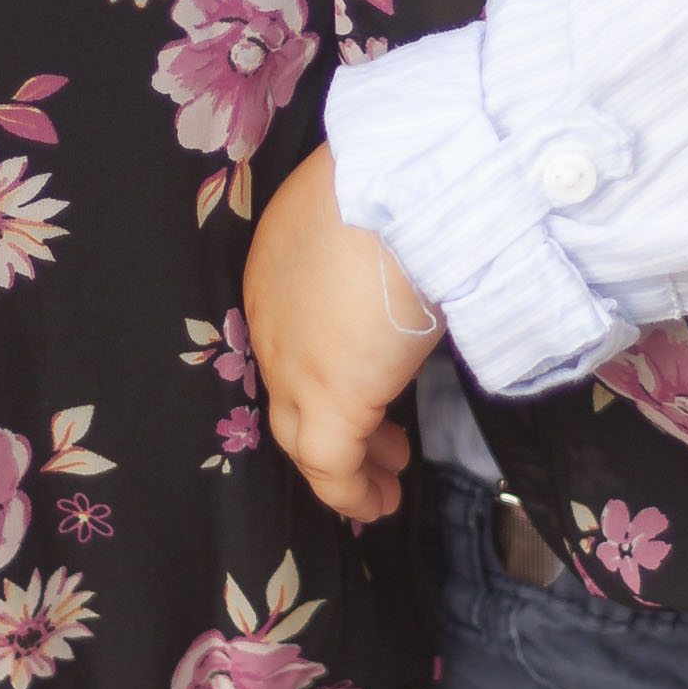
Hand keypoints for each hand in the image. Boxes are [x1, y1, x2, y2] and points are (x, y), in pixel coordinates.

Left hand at [242, 149, 435, 527]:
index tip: (364, 391)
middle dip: (333, 427)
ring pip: (306, 437)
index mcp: (277, 273)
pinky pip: (331, 467)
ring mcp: (296, 367)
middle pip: (290, 395)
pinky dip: (351, 491)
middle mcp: (273, 325)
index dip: (323, 374)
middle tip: (380, 448)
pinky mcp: (332, 400)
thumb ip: (380, 252)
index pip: (291, 342)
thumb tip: (414, 271)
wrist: (407, 185)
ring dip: (348, 464)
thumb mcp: (379, 216)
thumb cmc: (401, 183)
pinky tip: (377, 505)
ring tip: (386, 483)